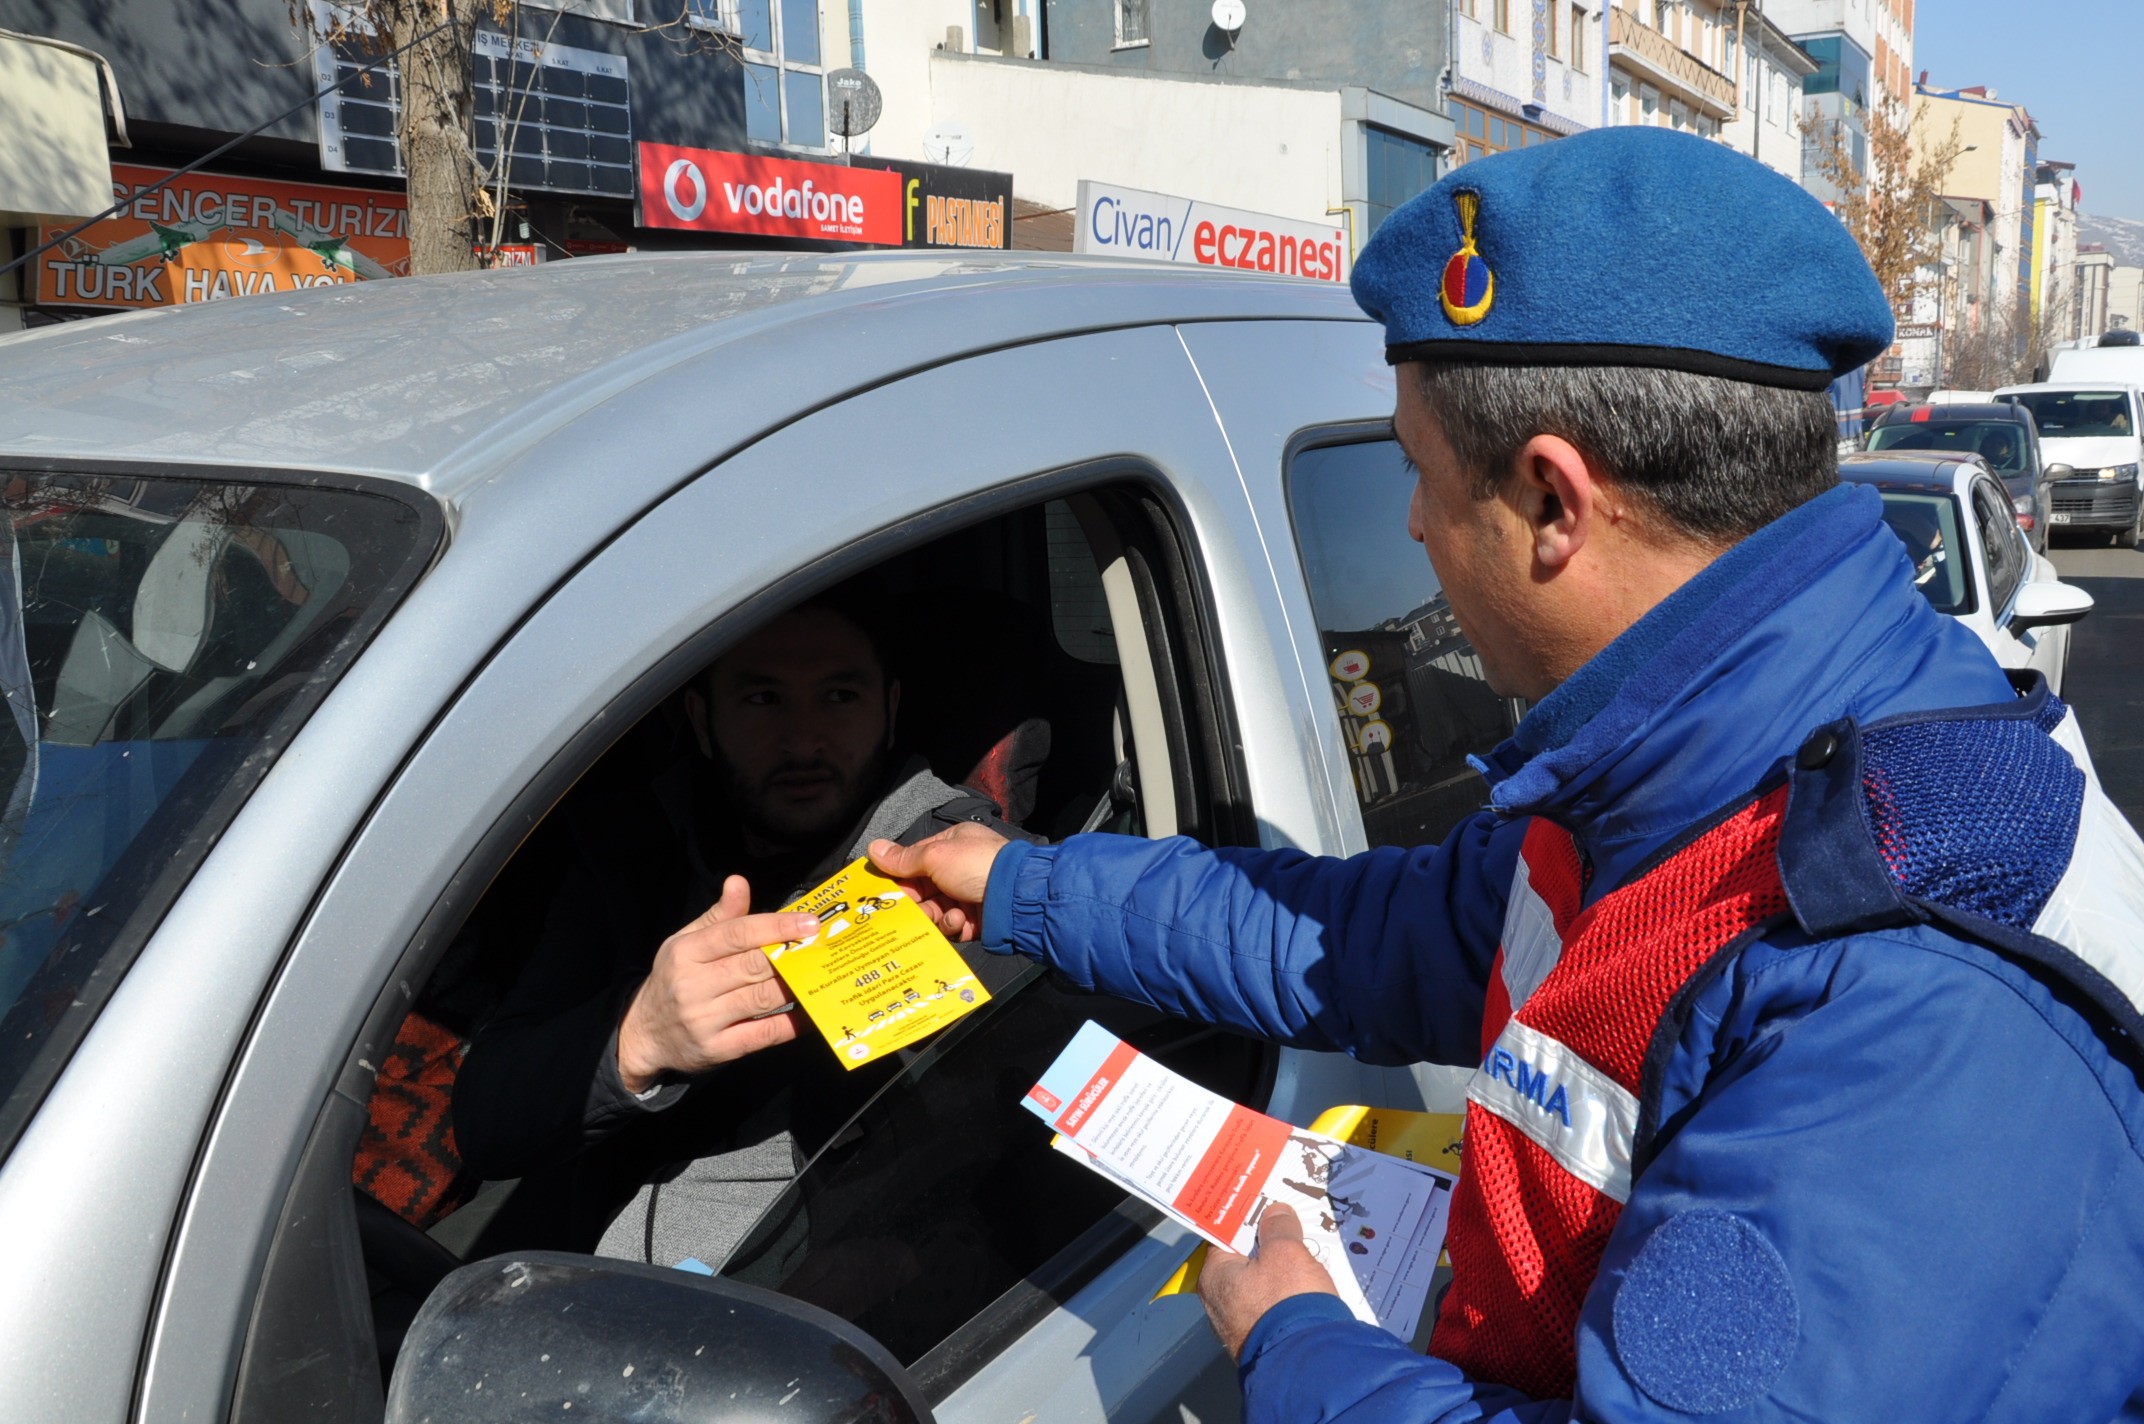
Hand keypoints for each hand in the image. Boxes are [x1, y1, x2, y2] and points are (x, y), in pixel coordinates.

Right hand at [615, 875, 817, 1093]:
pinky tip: (811, 1012)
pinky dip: (792, 1023)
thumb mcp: (685, 942)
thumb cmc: (674, 980)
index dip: (776, 926)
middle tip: (823, 947)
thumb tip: (739, 882)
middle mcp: (694, 986)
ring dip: (797, 986)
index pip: (737, 933)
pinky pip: (764, 1034)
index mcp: (686, 952)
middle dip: (792, 955)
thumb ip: (719, 916)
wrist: (643, 1035)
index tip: (810, 922)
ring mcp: (705, 1021)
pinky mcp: (719, 1050)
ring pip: (763, 998)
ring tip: (822, 973)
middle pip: (754, 965)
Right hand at [867, 823, 1008, 941]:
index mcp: (952, 845)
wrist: (1015, 896)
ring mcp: (969, 894)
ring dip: (935, 915)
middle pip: (924, 889)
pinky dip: (952, 926)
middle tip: (909, 910)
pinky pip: (952, 926)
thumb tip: (873, 848)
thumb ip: (903, 858)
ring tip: (944, 915)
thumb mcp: (935, 855)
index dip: (899, 876)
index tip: (884, 891)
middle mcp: (960, 869)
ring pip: (935, 911)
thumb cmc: (977, 865)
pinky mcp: (976, 919)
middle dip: (916, 902)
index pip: (916, 860)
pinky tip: (960, 921)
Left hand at [1197, 1204, 1339, 1360]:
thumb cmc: (1288, 1302)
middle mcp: (1219, 1303)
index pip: (1224, 1236)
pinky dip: (1287, 1296)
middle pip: (1243, 1261)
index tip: (1263, 1205)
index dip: (1245, 1218)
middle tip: (1289, 1227)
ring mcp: (1239, 1326)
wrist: (1309, 1363)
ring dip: (1280, 1271)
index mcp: (1214, 1277)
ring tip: (1304, 1255)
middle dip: (1266, 1245)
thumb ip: (1278, 1227)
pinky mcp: (1263, 1340)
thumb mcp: (1285, 1251)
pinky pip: (1273, 1308)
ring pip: (1260, 1285)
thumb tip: (1275, 1213)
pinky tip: (1307, 1287)